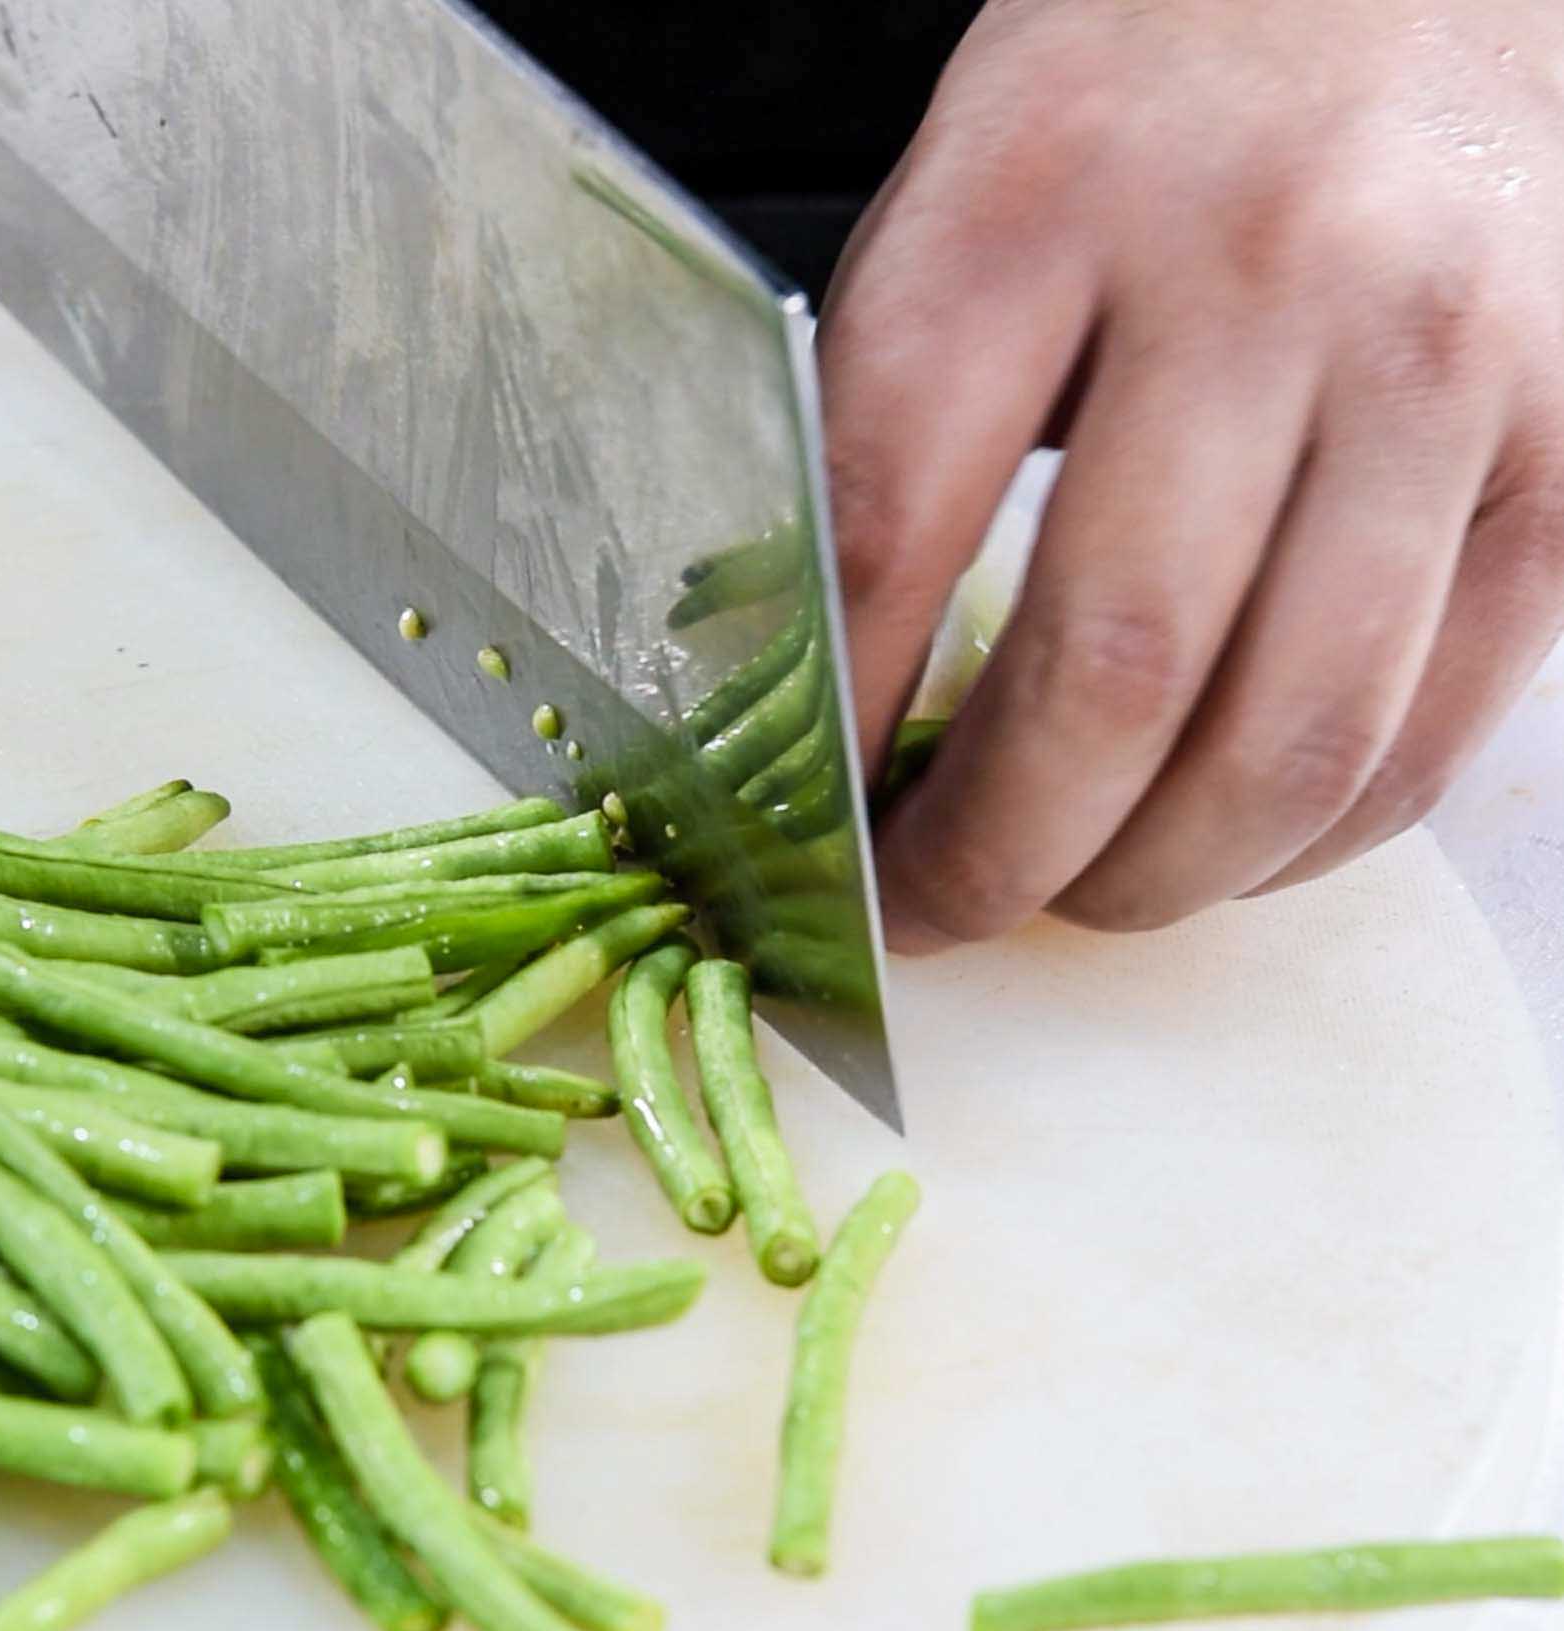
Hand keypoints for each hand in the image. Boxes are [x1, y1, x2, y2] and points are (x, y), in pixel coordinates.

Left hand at [821, 0, 1563, 946]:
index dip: (837, 728)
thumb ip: (898, 424)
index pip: (899, 527)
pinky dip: (1311, 843)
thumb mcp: (975, 191)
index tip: (811, 823)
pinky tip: (1230, 838)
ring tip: (1087, 891)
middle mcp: (1265, 270)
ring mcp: (1439, 366)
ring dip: (1159, 882)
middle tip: (939, 908)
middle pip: (1110, 675)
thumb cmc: (1160, 102)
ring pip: (1290, 745)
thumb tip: (832, 700)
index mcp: (1050, 189)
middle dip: (998, 858)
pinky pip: (1430, 737)